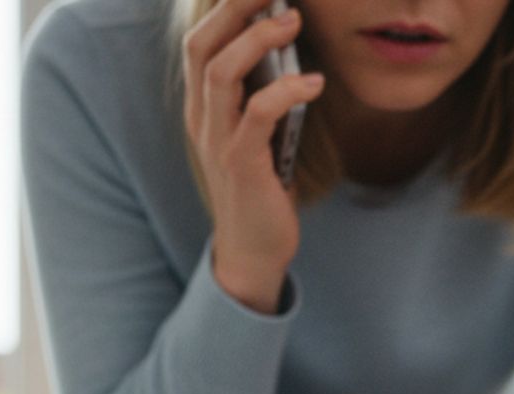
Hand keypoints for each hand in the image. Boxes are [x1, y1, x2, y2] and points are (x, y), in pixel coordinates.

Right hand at [182, 0, 325, 313]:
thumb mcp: (256, 133)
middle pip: (202, 46)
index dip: (223, 8)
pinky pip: (257, 115)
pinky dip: (286, 90)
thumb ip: (260, 95)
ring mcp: (217, 142)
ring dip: (258, 40)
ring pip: (222, 73)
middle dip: (236, 8)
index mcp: (202, 108)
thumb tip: (290, 49)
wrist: (253, 250)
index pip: (199, 43)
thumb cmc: (261, 187)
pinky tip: (314, 83)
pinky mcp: (241, 165)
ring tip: (294, 22)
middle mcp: (201, 119)